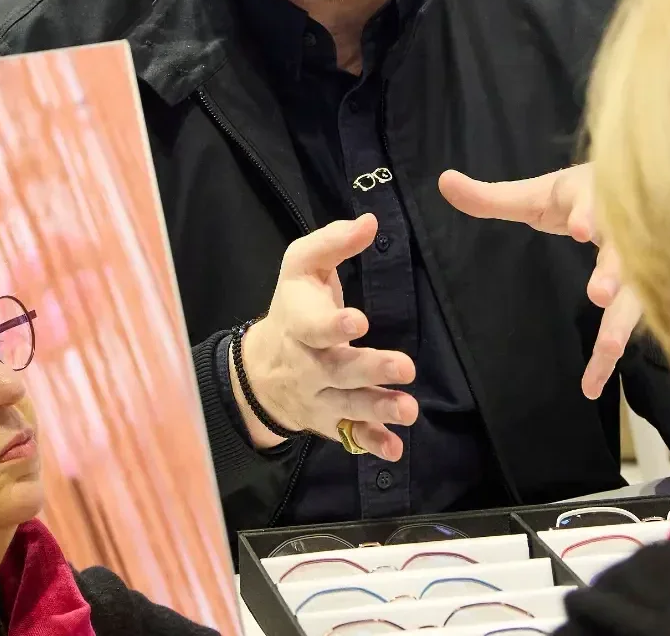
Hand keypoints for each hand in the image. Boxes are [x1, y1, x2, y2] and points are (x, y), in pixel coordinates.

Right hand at [235, 215, 418, 460]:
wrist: (261, 368)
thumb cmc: (293, 306)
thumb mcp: (302, 266)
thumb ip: (334, 242)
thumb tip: (371, 222)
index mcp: (299, 324)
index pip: (313, 327)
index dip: (333, 325)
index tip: (360, 321)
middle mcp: (308, 364)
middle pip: (337, 369)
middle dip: (370, 369)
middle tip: (405, 367)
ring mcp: (319, 397)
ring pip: (348, 406)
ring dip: (378, 409)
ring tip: (408, 410)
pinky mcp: (332, 421)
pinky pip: (350, 436)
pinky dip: (370, 444)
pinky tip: (394, 448)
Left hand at [439, 164, 638, 399]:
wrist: (632, 199)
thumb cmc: (577, 200)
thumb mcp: (536, 196)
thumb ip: (492, 197)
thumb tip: (443, 182)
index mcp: (593, 200)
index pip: (593, 203)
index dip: (588, 214)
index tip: (580, 228)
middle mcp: (622, 235)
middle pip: (622, 255)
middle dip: (612, 273)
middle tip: (599, 293)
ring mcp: (637, 269)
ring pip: (633, 297)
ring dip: (622, 323)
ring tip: (609, 348)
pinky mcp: (638, 297)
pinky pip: (624, 329)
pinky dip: (608, 359)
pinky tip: (592, 385)